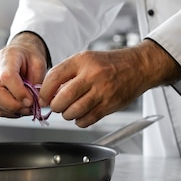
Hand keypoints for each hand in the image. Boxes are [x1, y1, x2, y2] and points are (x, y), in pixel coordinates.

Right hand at [0, 32, 49, 117]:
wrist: (19, 55)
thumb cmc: (28, 59)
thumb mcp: (39, 64)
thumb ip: (37, 81)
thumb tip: (35, 101)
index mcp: (6, 58)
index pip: (7, 77)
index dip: (19, 92)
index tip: (31, 100)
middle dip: (15, 105)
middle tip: (30, 106)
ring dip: (14, 111)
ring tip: (27, 107)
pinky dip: (11, 113)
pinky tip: (20, 106)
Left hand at [39, 39, 180, 127]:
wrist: (137, 67)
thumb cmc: (110, 64)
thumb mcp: (86, 59)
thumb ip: (67, 73)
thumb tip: (48, 92)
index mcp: (82, 61)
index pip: (54, 77)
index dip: (44, 92)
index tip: (43, 98)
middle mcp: (92, 75)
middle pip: (63, 98)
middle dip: (55, 106)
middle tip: (56, 106)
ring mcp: (102, 91)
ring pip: (74, 112)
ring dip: (67, 115)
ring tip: (69, 111)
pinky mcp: (110, 105)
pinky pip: (88, 120)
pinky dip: (80, 121)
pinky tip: (82, 115)